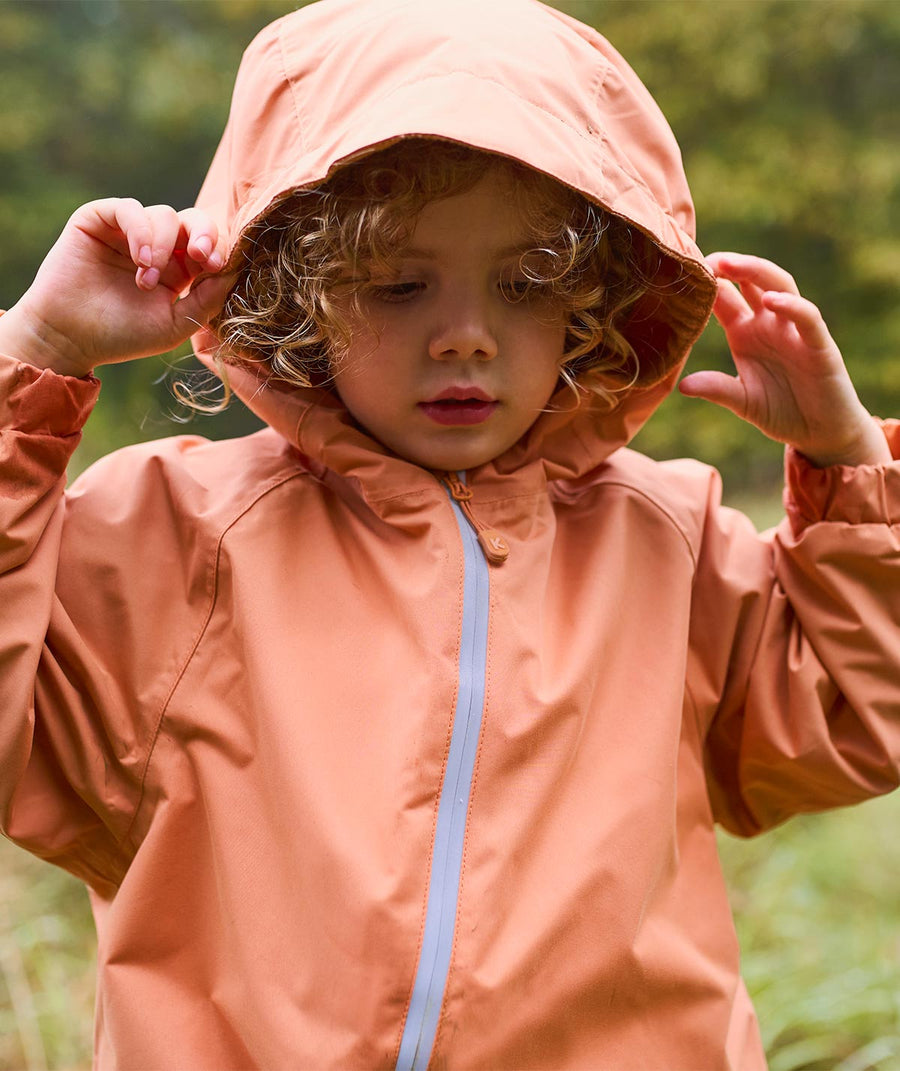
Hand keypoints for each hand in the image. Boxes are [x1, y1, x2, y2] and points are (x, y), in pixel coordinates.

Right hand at [0, 198, 234, 376]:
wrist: (70, 338)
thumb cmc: (122, 336)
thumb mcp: (175, 324)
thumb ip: (207, 299)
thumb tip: (235, 271)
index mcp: (179, 270)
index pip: (209, 246)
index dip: (218, 249)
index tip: (216, 265)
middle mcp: (157, 246)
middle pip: (193, 220)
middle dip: (204, 233)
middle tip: (200, 255)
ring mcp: (128, 231)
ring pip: (163, 214)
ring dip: (161, 247)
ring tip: (145, 281)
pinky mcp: (99, 220)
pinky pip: (130, 208)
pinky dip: (141, 230)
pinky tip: (139, 260)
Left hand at [679, 253, 889, 466]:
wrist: (819, 431)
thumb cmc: (781, 411)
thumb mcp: (742, 401)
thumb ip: (717, 389)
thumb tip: (682, 386)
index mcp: (744, 333)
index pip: (724, 298)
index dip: (706, 284)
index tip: (681, 272)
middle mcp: (768, 324)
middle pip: (750, 281)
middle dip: (729, 266)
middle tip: (702, 258)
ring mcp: (794, 330)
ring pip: (779, 287)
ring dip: (755, 272)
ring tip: (729, 264)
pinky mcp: (819, 344)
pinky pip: (807, 318)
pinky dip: (791, 306)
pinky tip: (770, 300)